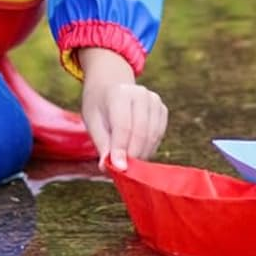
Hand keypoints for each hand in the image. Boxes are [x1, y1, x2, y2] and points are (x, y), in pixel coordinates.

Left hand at [79, 49, 168, 169]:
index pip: (123, 126)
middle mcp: (141, 94)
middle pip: (141, 131)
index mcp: (119, 94)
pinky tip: (138, 153)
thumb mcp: (93, 122)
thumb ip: (103, 144)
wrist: (111, 84)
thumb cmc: (99, 105)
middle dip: (133, 155)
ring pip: (153, 134)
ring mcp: (155, 100)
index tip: (118, 169)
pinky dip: (150, 147)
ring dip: (142, 153)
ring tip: (129, 164)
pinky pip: (159, 133)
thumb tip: (110, 168)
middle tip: (123, 171)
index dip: (121, 149)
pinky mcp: (162, 109)